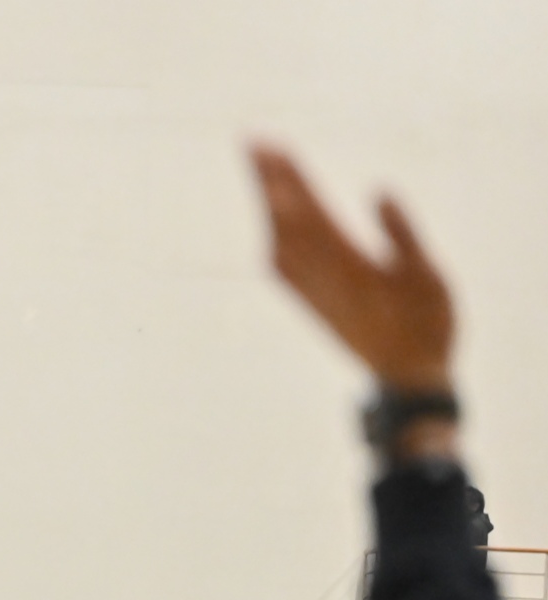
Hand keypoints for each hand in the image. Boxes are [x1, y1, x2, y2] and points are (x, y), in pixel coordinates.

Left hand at [250, 144, 453, 391]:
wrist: (406, 379)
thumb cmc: (426, 324)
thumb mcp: (426, 274)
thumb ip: (401, 233)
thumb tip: (378, 190)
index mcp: (350, 266)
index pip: (312, 212)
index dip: (291, 180)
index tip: (274, 148)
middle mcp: (322, 279)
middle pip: (288, 221)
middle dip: (269, 181)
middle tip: (251, 142)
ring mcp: (314, 294)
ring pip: (280, 243)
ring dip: (269, 205)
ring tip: (261, 170)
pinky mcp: (314, 307)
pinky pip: (283, 271)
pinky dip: (274, 241)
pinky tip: (271, 229)